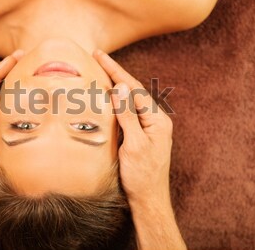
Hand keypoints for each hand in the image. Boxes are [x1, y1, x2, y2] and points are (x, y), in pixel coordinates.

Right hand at [93, 50, 172, 205]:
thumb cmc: (142, 176)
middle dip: (114, 73)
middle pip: (131, 91)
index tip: (101, 56)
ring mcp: (147, 127)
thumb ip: (127, 115)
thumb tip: (120, 88)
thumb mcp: (133, 145)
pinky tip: (106, 98)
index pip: (133, 89)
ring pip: (128, 101)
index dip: (116, 71)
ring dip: (114, 85)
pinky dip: (114, 102)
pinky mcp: (140, 135)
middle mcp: (154, 120)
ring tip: (100, 70)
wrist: (148, 200)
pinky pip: (126, 112)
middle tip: (98, 56)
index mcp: (157, 119)